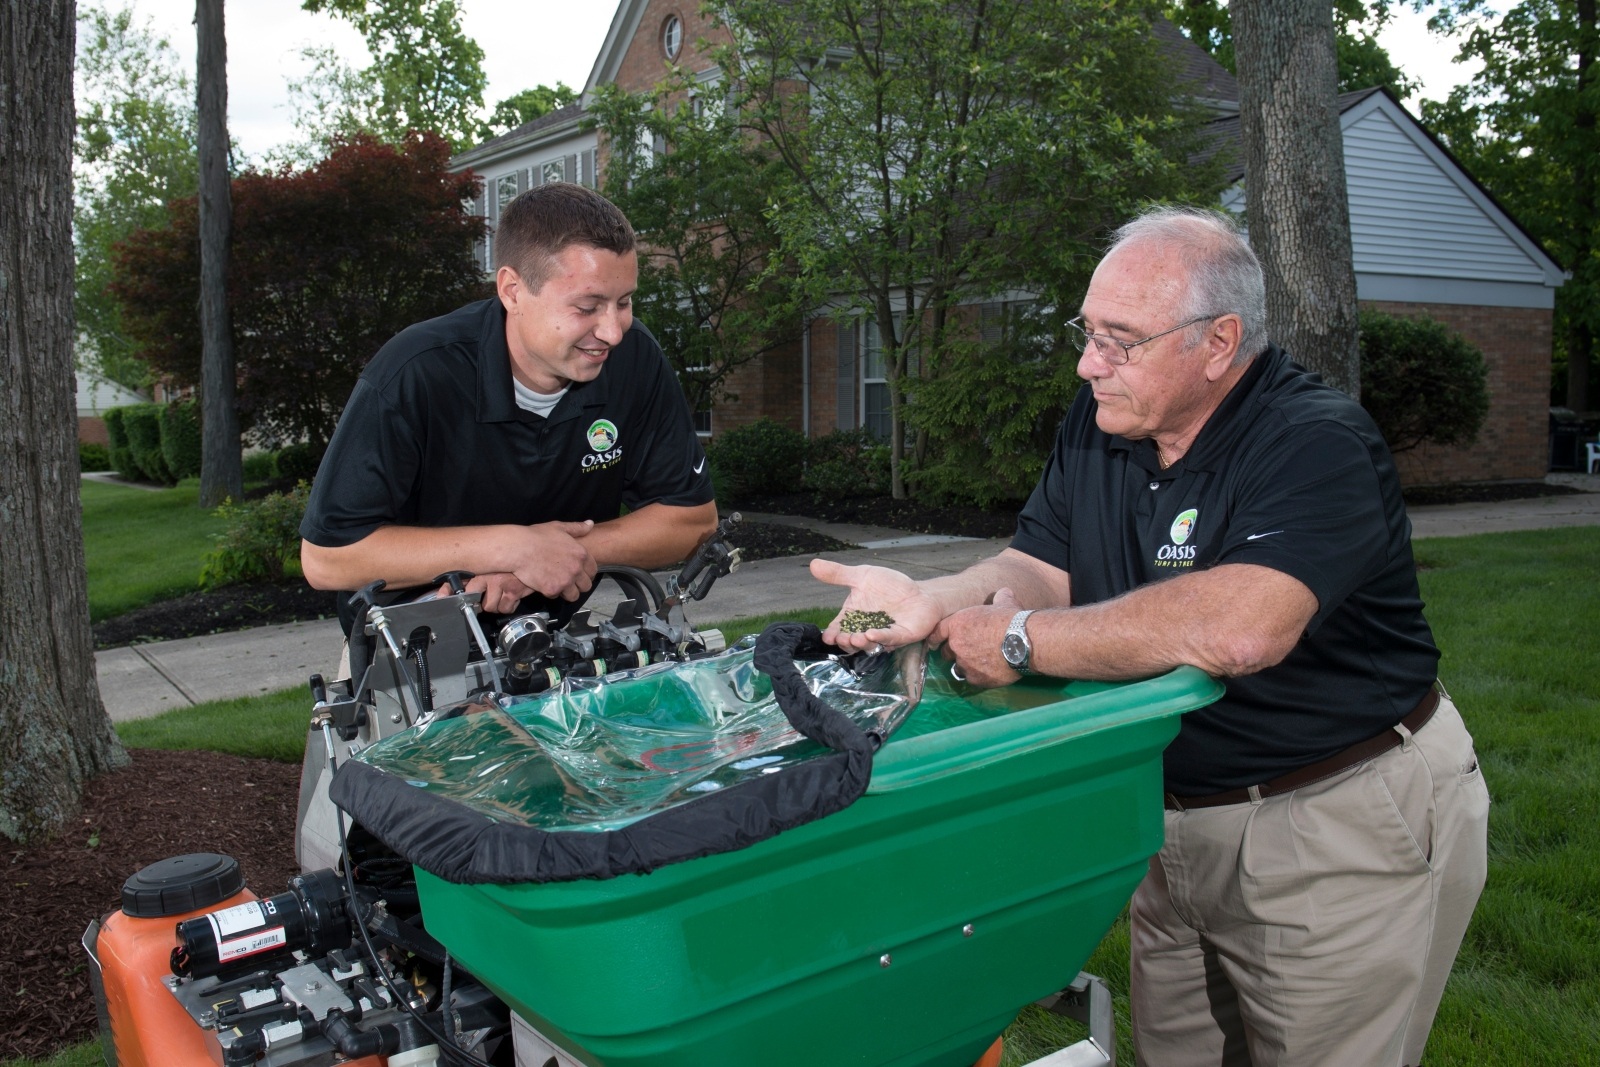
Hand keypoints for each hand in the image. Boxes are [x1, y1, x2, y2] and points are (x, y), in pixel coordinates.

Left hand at [439, 572, 534, 614]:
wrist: (531, 556)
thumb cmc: (509, 564)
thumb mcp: (488, 566)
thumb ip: (469, 577)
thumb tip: (446, 591)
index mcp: (480, 568)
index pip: (458, 580)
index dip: (448, 591)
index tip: (442, 597)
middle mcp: (488, 576)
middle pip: (474, 599)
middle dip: (479, 602)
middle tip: (483, 597)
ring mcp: (501, 584)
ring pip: (491, 607)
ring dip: (497, 603)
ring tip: (502, 593)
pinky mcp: (514, 591)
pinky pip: (506, 608)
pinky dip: (509, 605)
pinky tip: (511, 595)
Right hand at [510, 521, 598, 600]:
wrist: (518, 548)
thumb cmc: (536, 536)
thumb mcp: (559, 527)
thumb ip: (577, 528)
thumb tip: (590, 524)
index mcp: (581, 554)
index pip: (593, 571)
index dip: (586, 573)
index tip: (579, 574)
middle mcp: (576, 569)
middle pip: (586, 586)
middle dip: (578, 585)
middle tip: (568, 582)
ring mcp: (565, 581)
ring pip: (574, 595)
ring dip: (567, 592)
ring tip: (558, 585)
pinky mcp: (552, 590)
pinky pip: (557, 596)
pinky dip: (551, 592)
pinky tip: (545, 584)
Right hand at [809, 559, 944, 650]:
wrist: (918, 592)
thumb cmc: (890, 586)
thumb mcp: (862, 576)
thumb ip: (838, 574)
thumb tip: (813, 564)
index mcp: (855, 617)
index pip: (839, 628)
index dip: (832, 634)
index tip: (827, 637)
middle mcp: (866, 629)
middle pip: (852, 641)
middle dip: (846, 641)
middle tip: (841, 638)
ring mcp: (883, 635)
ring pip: (869, 644)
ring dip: (861, 643)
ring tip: (856, 638)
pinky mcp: (901, 635)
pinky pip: (890, 638)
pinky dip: (881, 637)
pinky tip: (872, 634)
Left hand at [931, 587, 1022, 688]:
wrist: (1023, 641)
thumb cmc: (1011, 620)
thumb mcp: (1004, 603)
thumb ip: (999, 598)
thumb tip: (1004, 593)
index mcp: (957, 624)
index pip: (936, 633)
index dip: (937, 638)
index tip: (937, 642)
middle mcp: (956, 645)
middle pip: (946, 652)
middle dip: (953, 652)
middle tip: (966, 651)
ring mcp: (965, 663)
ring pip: (958, 667)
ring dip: (965, 665)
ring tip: (979, 662)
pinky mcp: (976, 678)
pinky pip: (972, 679)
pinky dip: (978, 676)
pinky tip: (988, 672)